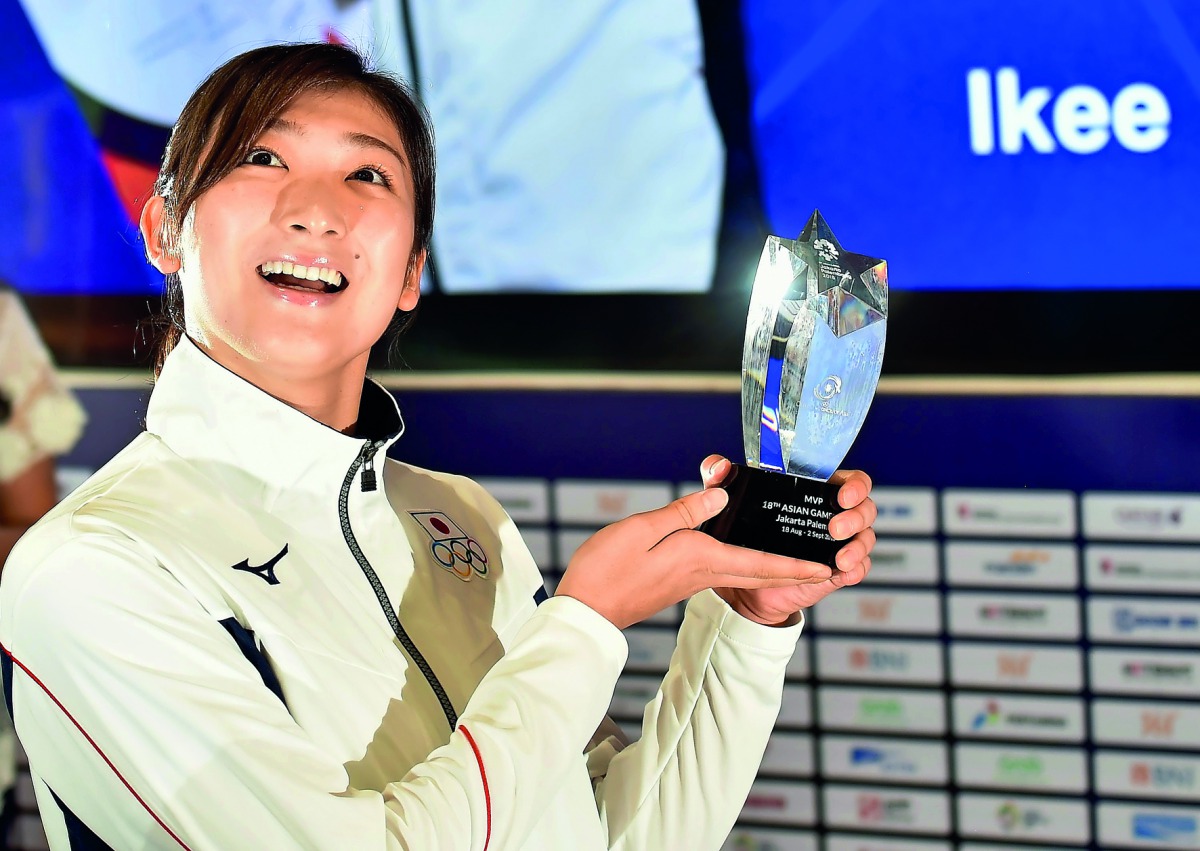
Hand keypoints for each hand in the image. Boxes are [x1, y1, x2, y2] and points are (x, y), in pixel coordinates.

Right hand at [554, 486, 834, 628]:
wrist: (586, 611)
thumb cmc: (607, 569)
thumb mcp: (643, 529)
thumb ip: (684, 512)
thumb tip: (722, 495)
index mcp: (700, 558)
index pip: (760, 563)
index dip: (796, 566)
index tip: (827, 568)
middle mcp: (701, 572)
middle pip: (759, 572)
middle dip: (794, 571)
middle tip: (828, 567)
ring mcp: (689, 580)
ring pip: (742, 572)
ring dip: (773, 568)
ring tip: (797, 559)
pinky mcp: (676, 582)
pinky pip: (722, 571)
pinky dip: (746, 565)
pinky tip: (744, 555)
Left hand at [702, 456, 876, 626]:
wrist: (743, 579)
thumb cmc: (743, 531)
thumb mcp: (728, 501)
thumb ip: (719, 478)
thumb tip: (720, 466)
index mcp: (818, 492)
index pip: (852, 481)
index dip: (855, 485)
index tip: (841, 495)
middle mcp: (836, 515)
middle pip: (866, 509)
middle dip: (856, 517)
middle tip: (834, 528)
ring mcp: (839, 544)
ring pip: (866, 538)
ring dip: (857, 546)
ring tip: (840, 557)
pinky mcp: (836, 571)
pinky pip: (860, 568)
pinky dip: (856, 569)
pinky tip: (842, 570)